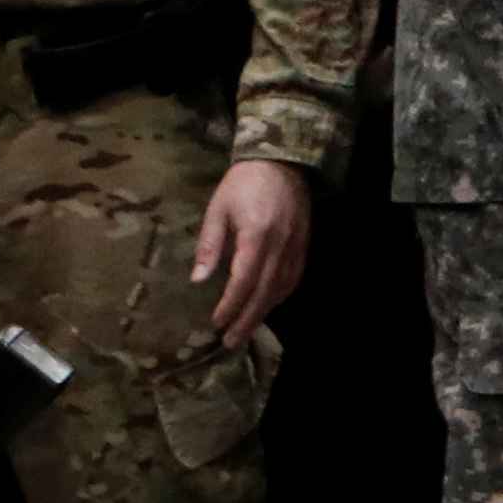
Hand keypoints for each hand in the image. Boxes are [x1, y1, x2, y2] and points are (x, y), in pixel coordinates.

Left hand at [195, 154, 311, 342]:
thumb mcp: (218, 209)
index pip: (243, 280)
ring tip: (246, 329)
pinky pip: (293, 278)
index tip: (216, 323)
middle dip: (247, 319)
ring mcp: (296, 247)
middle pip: (264, 292)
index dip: (230, 305)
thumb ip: (210, 245)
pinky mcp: (304, 245)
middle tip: (231, 341)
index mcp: (257, 235)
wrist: (282, 162)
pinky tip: (268, 306)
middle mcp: (280, 246)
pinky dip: (280, 297)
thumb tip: (199, 280)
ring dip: (263, 312)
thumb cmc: (242, 184)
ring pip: (281, 289)